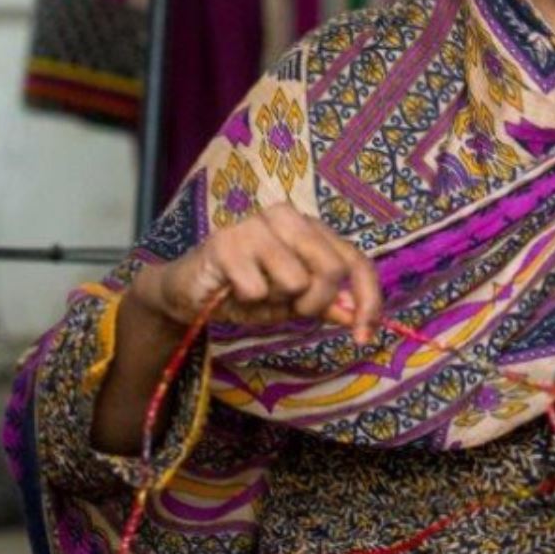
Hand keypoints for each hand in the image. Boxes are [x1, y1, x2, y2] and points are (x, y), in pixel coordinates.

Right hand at [132, 205, 382, 344]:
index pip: (354, 260)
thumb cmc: (245, 290)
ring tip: (255, 293)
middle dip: (317, 303)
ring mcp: (256, 225)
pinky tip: (231, 290)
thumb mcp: (294, 300)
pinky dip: (247, 302)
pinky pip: (258, 290)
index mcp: (309, 225)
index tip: (364, 336)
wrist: (187, 291)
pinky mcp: (227, 242)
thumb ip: (328, 302)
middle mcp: (287, 216)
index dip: (367, 300)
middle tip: (292, 310)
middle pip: (332, 269)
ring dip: (277, 302)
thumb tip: (359, 314)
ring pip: (296, 280)